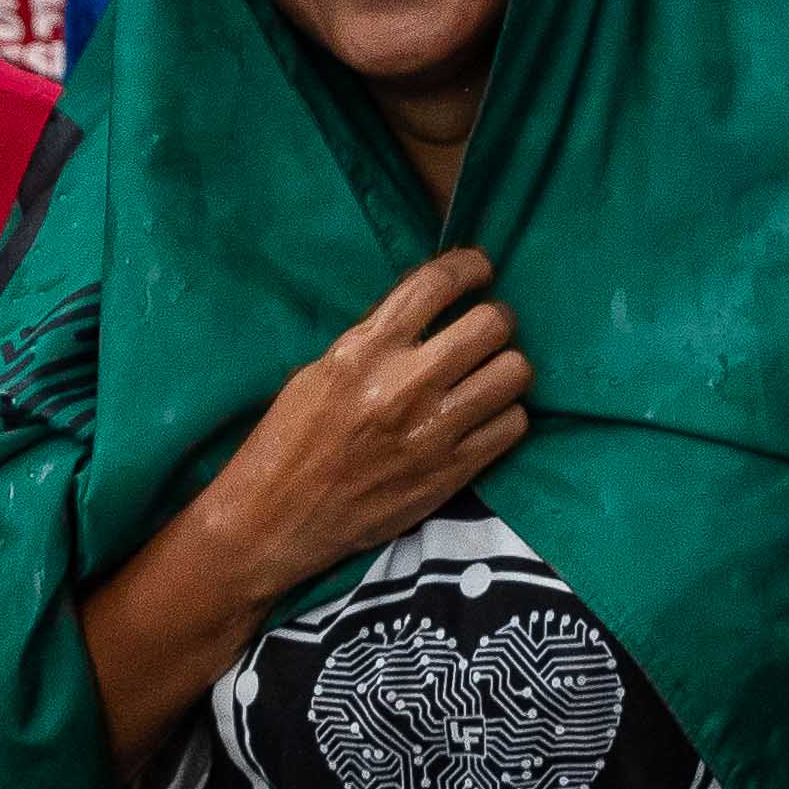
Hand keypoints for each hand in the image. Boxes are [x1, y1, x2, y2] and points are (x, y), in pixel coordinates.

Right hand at [204, 250, 530, 596]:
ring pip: (514, 372)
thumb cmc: (289, 441)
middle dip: (495, 319)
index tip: (479, 269)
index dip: (470, 266)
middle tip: (486, 328)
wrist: (274, 522)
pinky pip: (513, 424)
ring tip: (488, 373)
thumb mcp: (319, 373)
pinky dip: (506, 414)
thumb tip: (431, 310)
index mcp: (363, 352)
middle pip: (491, 324)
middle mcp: (404, 386)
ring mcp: (433, 432)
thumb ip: (375, 340)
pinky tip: (486, 415)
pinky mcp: (452, 473)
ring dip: (506, 366)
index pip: (437, 283)